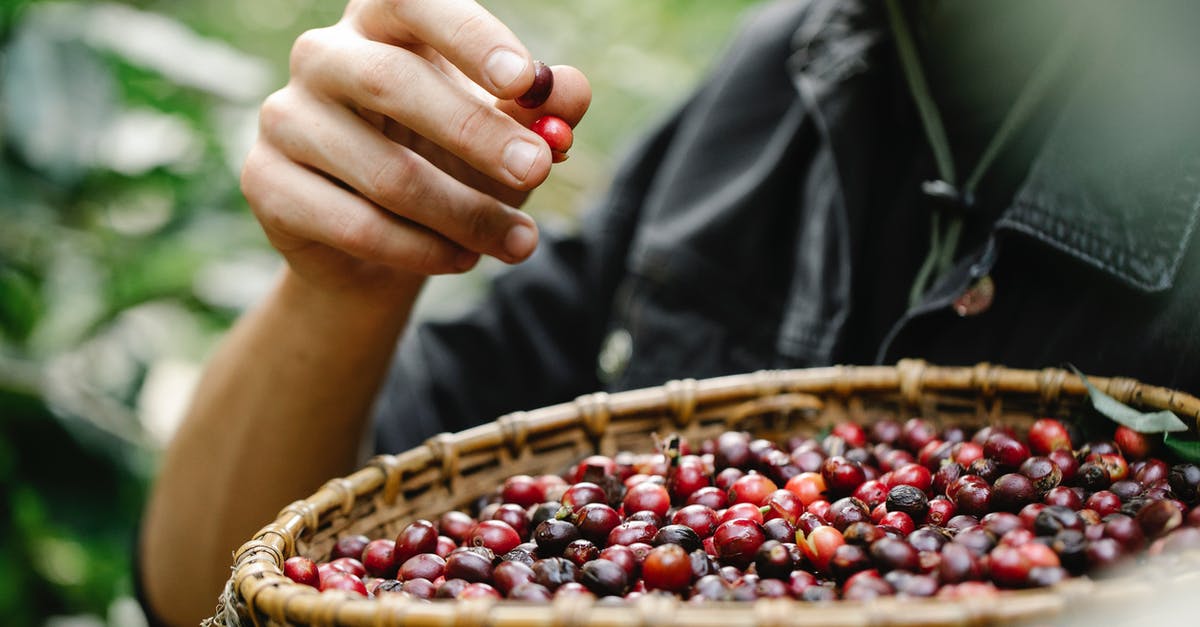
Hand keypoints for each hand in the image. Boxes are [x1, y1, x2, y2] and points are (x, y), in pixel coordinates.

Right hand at [240, 0, 590, 294]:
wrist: (382, 246)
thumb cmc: (449, 164)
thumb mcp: (504, 134)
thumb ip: (540, 109)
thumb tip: (571, 92)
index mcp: (380, 21)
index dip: (468, 36)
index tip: (524, 80)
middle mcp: (322, 56)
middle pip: (393, 82)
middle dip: (477, 134)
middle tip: (538, 171)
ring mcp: (285, 117)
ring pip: (384, 172)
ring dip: (465, 214)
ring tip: (519, 242)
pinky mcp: (267, 182)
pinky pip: (355, 224)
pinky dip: (421, 251)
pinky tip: (462, 259)